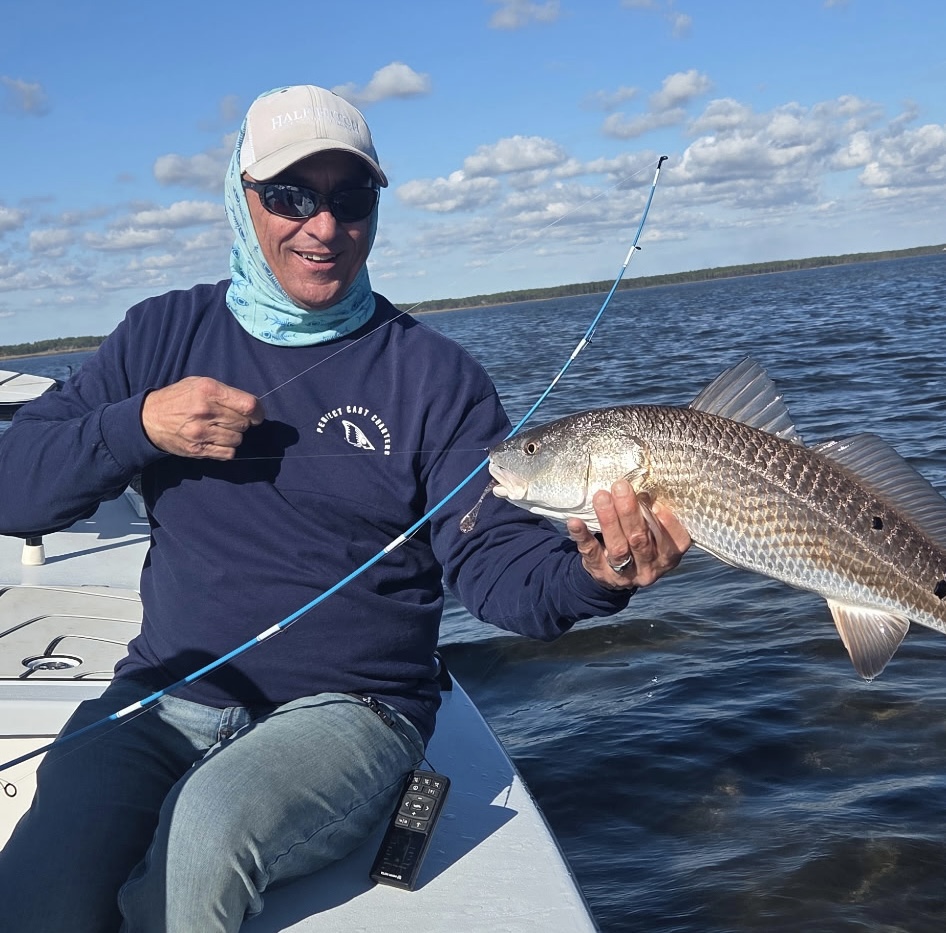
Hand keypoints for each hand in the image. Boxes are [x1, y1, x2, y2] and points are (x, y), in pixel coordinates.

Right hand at [141, 377, 263, 459]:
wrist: (148, 419)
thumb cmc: (178, 398)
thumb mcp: (199, 383)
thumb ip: (225, 393)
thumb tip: (252, 407)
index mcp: (208, 391)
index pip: (249, 405)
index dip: (258, 411)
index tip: (256, 414)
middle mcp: (205, 411)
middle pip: (244, 423)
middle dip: (243, 422)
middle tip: (231, 419)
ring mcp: (201, 432)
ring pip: (238, 439)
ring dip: (234, 436)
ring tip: (221, 429)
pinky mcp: (198, 449)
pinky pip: (228, 453)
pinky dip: (227, 448)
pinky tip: (217, 440)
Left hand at [567, 479, 689, 589]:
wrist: (615, 575)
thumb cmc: (639, 543)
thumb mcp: (653, 535)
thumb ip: (652, 517)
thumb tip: (642, 488)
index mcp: (668, 556)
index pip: (675, 542)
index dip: (667, 522)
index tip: (655, 502)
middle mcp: (649, 568)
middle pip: (641, 540)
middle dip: (630, 512)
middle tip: (620, 487)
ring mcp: (625, 574)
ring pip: (618, 547)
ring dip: (609, 520)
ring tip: (601, 497)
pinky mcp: (600, 573)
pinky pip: (591, 553)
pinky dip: (583, 536)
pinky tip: (575, 522)